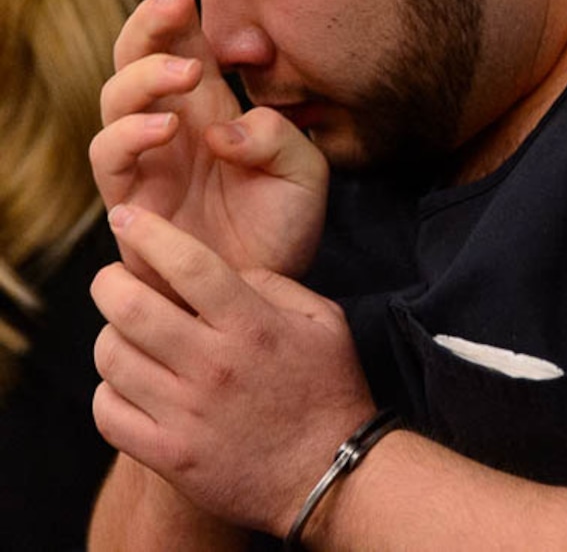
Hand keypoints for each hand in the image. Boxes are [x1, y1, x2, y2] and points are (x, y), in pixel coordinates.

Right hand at [90, 0, 327, 282]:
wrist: (265, 292)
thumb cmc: (283, 228)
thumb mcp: (304, 172)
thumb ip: (277, 135)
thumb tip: (224, 124)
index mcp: (209, 105)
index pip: (181, 39)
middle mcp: (170, 124)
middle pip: (135, 54)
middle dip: (148, 19)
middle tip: (177, 1)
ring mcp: (146, 159)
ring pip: (114, 96)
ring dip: (146, 75)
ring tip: (187, 75)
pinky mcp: (129, 199)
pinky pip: (109, 153)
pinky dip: (132, 132)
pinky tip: (170, 127)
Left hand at [91, 205, 375, 536]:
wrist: (333, 476)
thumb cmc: (328, 388)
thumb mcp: (322, 319)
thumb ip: (272, 282)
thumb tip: (224, 267)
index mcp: (251, 324)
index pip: (185, 262)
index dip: (147, 231)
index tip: (126, 216)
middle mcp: (214, 365)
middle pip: (130, 306)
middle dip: (108, 281)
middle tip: (112, 279)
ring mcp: (187, 415)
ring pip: (111, 356)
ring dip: (111, 335)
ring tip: (128, 333)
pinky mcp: (171, 457)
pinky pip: (107, 412)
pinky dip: (109, 390)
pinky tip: (130, 382)